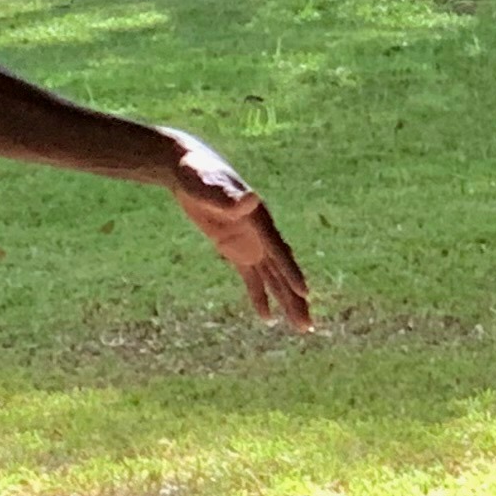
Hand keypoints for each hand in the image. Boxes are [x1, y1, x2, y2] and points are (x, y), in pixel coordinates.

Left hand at [162, 131, 314, 329]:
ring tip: (301, 327)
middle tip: (307, 326)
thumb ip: (226, 195)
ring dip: (286, 302)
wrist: (187, 168)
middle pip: (282, 270)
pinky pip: (252, 277)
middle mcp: (260, 233)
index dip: (290, 272)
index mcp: (258, 218)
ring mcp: (249, 242)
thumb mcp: (207, 183)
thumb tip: (249, 199)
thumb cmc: (197, 172)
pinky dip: (259, 296)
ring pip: (273, 278)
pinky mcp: (235, 248)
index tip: (304, 293)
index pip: (278, 250)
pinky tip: (267, 318)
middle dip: (295, 298)